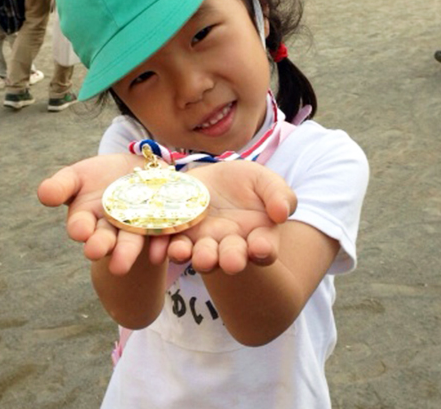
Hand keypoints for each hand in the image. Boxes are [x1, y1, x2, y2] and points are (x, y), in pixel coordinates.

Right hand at [37, 154, 169, 274]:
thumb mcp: (78, 176)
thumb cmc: (101, 176)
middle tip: (96, 251)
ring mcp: (137, 229)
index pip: (81, 226)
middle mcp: (111, 230)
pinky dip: (161, 245)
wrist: (138, 172)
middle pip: (106, 239)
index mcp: (87, 220)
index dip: (80, 228)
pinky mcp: (162, 226)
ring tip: (122, 264)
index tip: (79, 230)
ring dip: (127, 252)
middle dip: (102, 245)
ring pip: (132, 242)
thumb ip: (62, 186)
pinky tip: (160, 251)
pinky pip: (162, 238)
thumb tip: (44, 194)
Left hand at [167, 162, 296, 274]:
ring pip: (200, 255)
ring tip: (195, 256)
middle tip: (229, 262)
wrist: (212, 178)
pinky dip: (164, 249)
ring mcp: (202, 242)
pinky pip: (169, 244)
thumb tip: (282, 213)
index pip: (264, 249)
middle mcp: (229, 246)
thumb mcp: (266, 182)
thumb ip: (280, 195)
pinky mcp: (177, 234)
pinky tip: (158, 251)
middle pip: (230, 257)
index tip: (260, 247)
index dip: (263, 249)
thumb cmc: (246, 183)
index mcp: (257, 236)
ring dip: (197, 257)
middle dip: (229, 259)